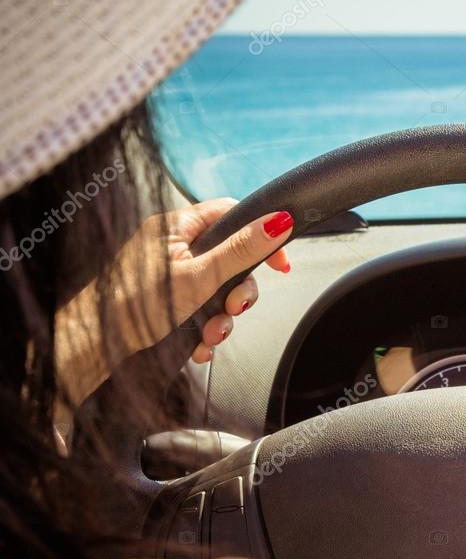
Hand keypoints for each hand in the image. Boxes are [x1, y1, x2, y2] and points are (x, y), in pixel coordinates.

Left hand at [108, 198, 293, 363]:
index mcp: (179, 226)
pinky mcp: (168, 297)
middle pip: (231, 257)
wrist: (94, 344)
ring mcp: (171, 272)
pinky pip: (202, 306)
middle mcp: (175, 245)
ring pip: (219, 287)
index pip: (234, 214)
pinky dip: (205, 327)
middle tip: (234, 307)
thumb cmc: (133, 305)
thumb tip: (277, 222)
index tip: (278, 263)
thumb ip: (241, 250)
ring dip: (222, 316)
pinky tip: (198, 343)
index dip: (261, 235)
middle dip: (238, 292)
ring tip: (210, 335)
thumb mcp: (200, 276)